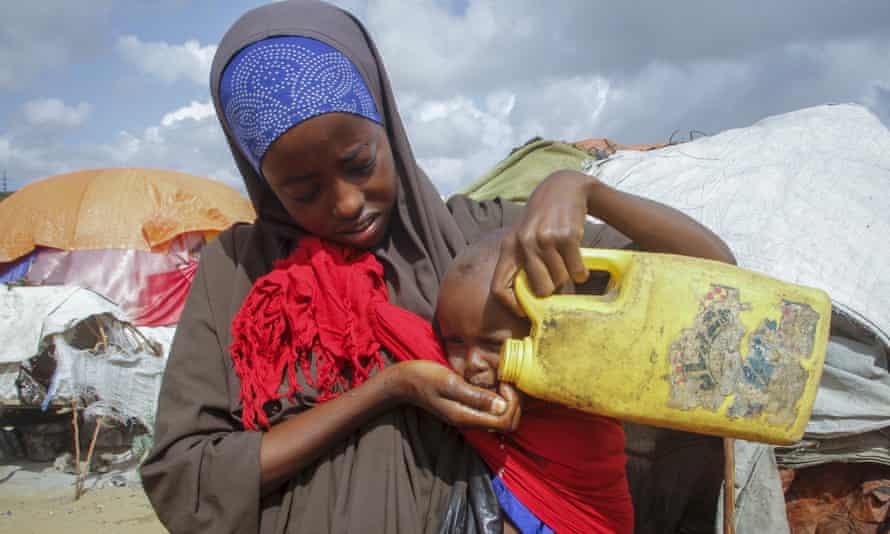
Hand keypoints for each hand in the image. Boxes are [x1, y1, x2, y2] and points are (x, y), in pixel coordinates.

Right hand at [391, 360, 520, 431]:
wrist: (404, 382)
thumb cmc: (424, 378)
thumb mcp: (450, 383)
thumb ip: (475, 396)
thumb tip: (501, 406)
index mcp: (466, 417)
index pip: (505, 423)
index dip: (512, 405)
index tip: (505, 384)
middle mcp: (470, 421)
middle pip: (507, 423)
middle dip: (514, 404)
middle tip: (506, 381)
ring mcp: (469, 416)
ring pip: (501, 417)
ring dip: (508, 401)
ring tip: (501, 380)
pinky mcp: (467, 408)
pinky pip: (491, 410)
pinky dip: (499, 398)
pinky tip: (494, 383)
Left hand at [492, 170, 594, 315]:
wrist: (563, 188)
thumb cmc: (542, 221)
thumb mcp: (523, 237)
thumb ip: (522, 264)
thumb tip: (531, 303)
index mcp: (508, 247)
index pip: (499, 288)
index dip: (512, 306)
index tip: (526, 312)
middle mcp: (524, 243)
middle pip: (539, 289)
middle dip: (551, 291)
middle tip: (558, 284)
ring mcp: (545, 239)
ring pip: (560, 280)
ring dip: (568, 278)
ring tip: (567, 263)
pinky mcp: (566, 236)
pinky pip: (576, 270)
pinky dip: (581, 272)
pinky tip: (578, 262)